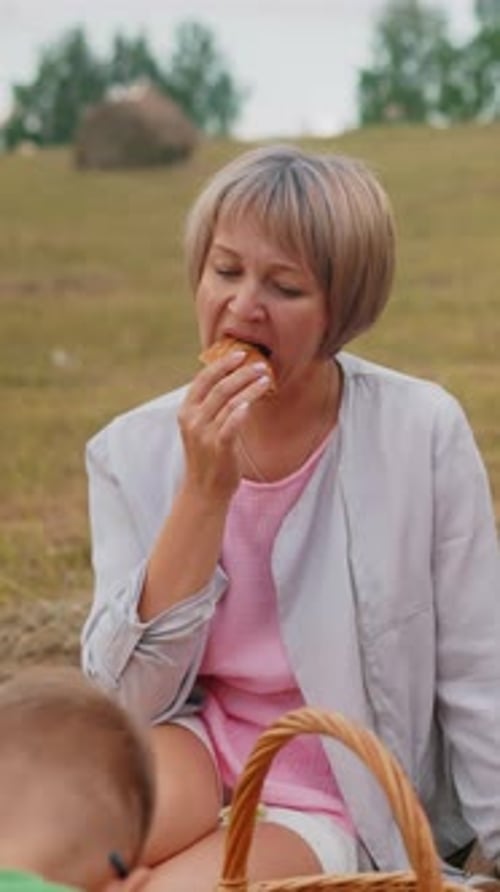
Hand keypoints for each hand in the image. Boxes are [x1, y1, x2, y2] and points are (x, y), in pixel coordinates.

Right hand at [178, 348, 270, 501]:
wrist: (203, 491)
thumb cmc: (207, 457)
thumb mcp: (201, 428)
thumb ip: (209, 407)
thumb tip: (230, 381)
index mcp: (186, 411)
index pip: (203, 379)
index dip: (221, 364)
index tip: (240, 354)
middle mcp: (193, 420)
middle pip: (219, 386)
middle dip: (241, 372)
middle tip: (260, 364)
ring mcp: (204, 434)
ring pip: (230, 401)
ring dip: (250, 387)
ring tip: (266, 379)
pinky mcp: (219, 447)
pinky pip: (233, 422)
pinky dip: (243, 409)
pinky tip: (254, 401)